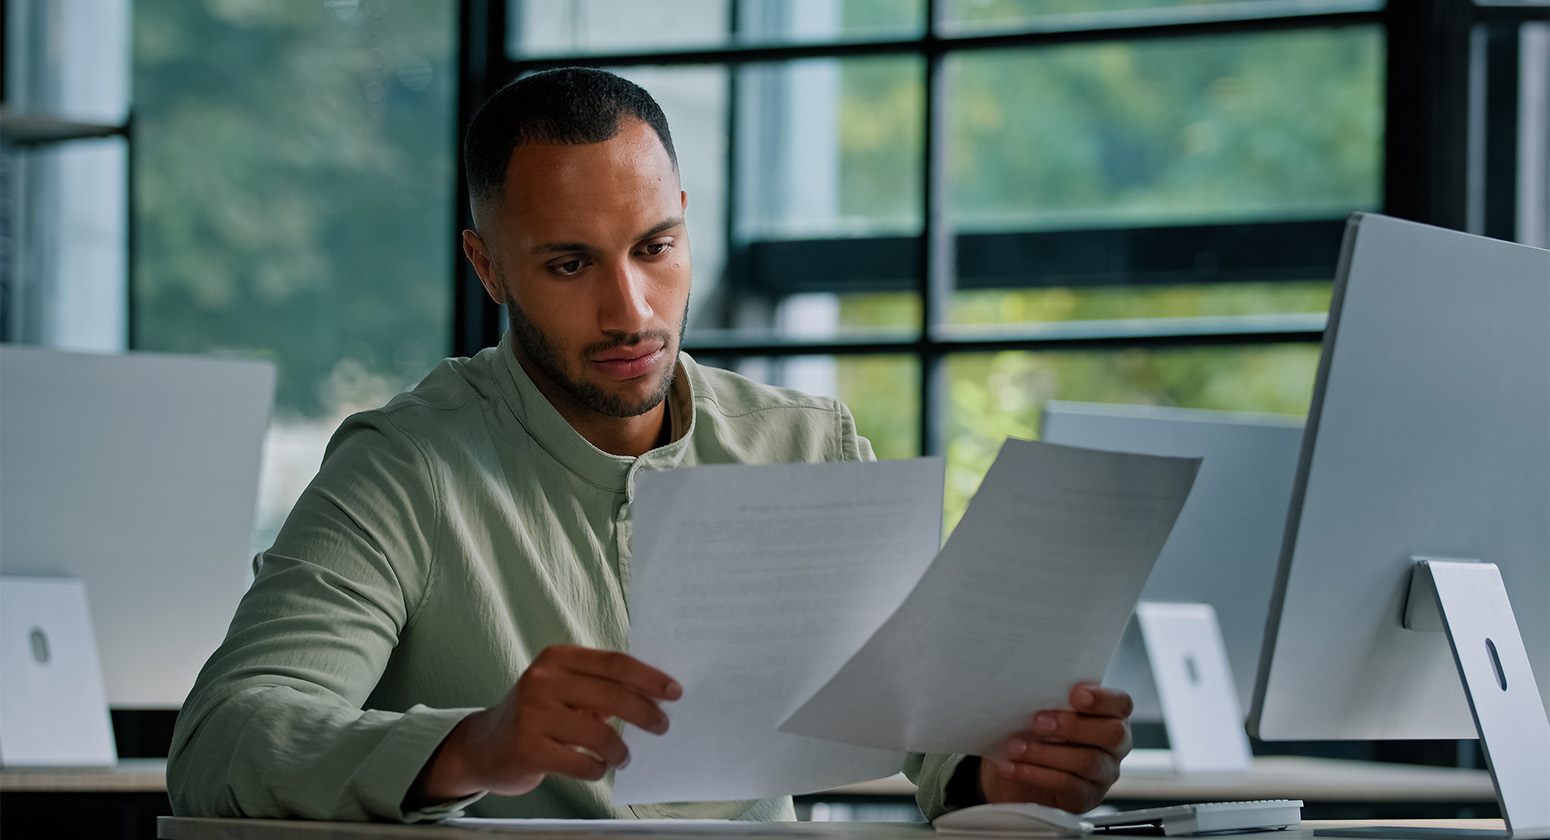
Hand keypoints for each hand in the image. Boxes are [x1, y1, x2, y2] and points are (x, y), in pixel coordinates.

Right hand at [408, 644, 680, 805]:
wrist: (484, 746)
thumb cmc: (537, 715)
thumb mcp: (564, 690)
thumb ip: (601, 687)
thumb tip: (655, 696)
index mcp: (557, 658)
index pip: (614, 663)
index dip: (649, 678)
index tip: (674, 692)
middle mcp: (542, 680)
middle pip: (612, 695)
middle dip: (645, 713)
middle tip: (662, 726)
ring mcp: (532, 714)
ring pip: (600, 734)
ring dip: (620, 750)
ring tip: (622, 757)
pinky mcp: (528, 748)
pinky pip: (582, 763)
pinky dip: (597, 769)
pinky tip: (597, 768)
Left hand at [978, 682, 1132, 812]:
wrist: (1014, 770)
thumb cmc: (1034, 732)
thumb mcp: (1043, 710)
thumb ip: (1050, 698)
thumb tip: (1032, 685)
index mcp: (1109, 716)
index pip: (1120, 704)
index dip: (1102, 699)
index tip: (1075, 694)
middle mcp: (1114, 746)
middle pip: (1111, 734)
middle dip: (1072, 726)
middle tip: (1038, 722)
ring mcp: (1103, 775)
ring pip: (1088, 762)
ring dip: (1045, 753)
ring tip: (1016, 747)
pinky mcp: (1085, 798)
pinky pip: (1068, 786)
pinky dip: (1036, 775)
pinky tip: (1013, 768)